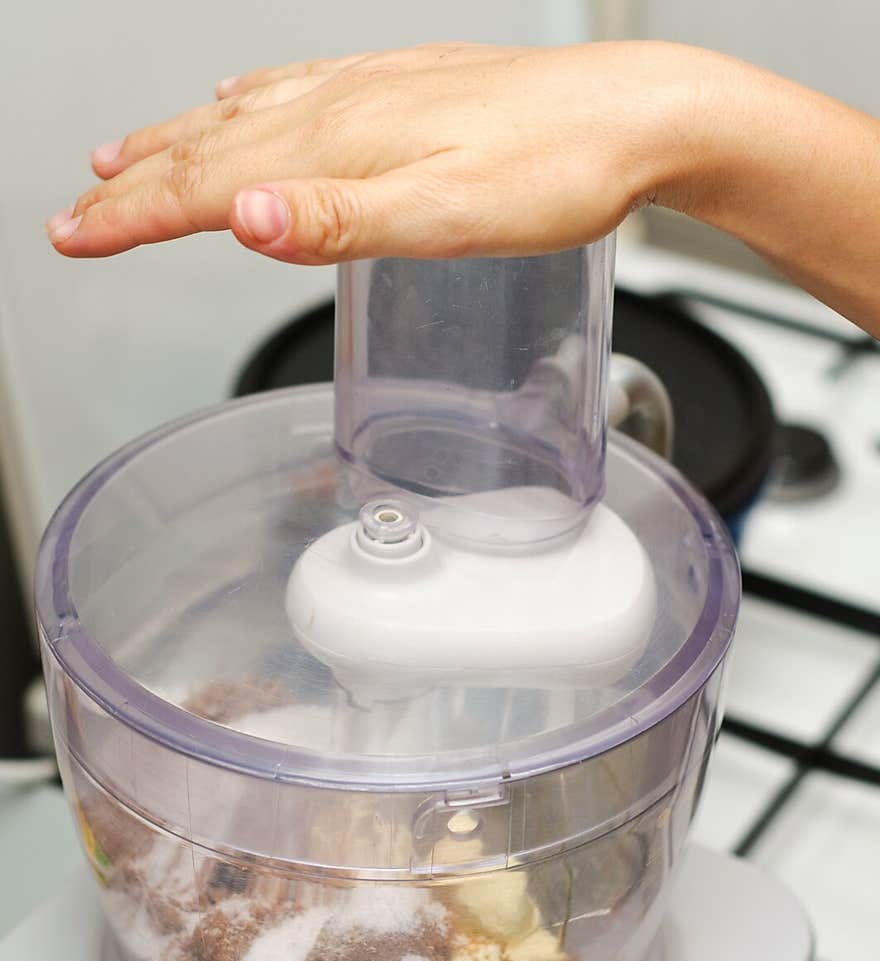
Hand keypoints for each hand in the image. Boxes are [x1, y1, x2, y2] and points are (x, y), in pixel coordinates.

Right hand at [45, 41, 707, 263]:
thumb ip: (344, 223)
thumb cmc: (560, 172)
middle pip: (209, 150)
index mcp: (341, 146)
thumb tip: (247, 218)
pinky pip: (296, 93)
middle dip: (133, 189)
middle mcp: (344, 108)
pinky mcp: (400, 89)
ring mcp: (370, 93)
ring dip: (175, 144)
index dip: (133, 219)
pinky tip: (239, 102)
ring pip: (244, 119)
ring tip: (122, 160)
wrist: (637, 115)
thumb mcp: (452, 217)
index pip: (209, 188)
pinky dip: (246, 106)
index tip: (72, 237)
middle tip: (73, 215)